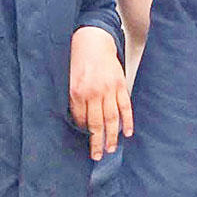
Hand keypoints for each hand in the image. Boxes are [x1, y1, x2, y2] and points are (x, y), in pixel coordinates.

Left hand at [69, 26, 131, 159]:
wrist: (94, 41)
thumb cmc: (79, 60)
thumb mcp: (69, 79)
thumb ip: (74, 99)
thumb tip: (78, 120)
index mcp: (77, 92)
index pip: (82, 120)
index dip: (84, 132)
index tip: (86, 141)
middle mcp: (93, 93)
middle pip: (97, 124)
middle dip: (97, 142)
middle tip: (98, 156)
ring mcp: (108, 89)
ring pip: (112, 119)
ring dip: (112, 136)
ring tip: (111, 149)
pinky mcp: (120, 85)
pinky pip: (125, 107)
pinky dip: (127, 121)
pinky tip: (127, 132)